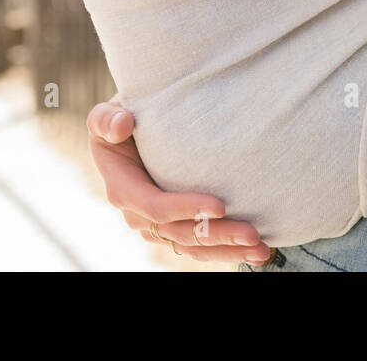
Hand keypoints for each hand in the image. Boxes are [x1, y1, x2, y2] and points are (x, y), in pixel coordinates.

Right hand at [88, 96, 272, 264]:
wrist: (129, 133)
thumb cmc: (119, 120)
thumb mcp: (105, 115)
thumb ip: (107, 119)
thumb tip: (122, 125)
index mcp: (122, 189)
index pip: (155, 206)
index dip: (185, 208)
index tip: (221, 205)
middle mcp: (139, 214)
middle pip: (180, 233)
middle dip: (217, 235)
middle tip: (253, 234)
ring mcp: (158, 226)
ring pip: (193, 246)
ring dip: (228, 250)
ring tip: (261, 250)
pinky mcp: (175, 228)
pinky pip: (199, 245)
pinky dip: (227, 250)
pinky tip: (257, 251)